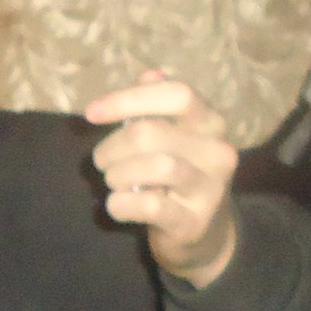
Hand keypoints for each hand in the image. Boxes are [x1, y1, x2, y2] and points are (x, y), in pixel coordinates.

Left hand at [83, 70, 238, 286]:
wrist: (204, 235)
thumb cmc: (178, 178)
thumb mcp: (171, 139)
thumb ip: (157, 108)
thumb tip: (149, 74)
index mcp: (210, 123)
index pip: (176, 94)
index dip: (129, 99)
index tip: (92, 113)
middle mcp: (218, 152)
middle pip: (152, 132)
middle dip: (113, 146)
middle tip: (102, 161)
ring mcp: (210, 188)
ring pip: (157, 166)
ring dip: (119, 174)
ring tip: (113, 181)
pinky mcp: (193, 222)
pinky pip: (150, 205)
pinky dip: (122, 203)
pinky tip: (116, 205)